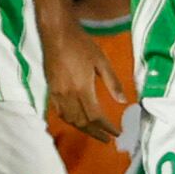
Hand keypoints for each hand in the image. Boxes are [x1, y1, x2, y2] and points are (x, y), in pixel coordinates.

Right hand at [43, 21, 129, 139]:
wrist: (56, 34)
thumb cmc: (81, 44)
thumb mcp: (102, 60)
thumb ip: (113, 82)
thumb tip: (123, 101)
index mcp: (82, 89)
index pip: (95, 116)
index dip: (106, 127)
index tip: (117, 133)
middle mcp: (67, 95)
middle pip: (82, 122)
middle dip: (96, 133)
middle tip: (108, 139)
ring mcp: (57, 94)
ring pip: (70, 119)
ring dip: (83, 129)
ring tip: (96, 133)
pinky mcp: (50, 90)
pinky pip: (60, 112)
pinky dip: (70, 121)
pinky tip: (77, 121)